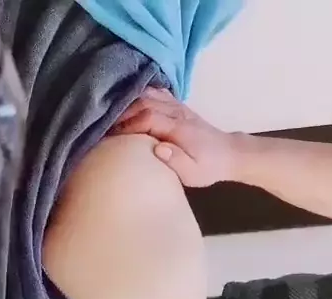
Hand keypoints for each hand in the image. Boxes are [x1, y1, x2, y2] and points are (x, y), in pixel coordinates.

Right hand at [112, 87, 239, 187]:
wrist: (228, 153)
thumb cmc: (208, 168)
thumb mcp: (194, 173)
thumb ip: (176, 161)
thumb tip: (157, 148)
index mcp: (178, 128)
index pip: (147, 118)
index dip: (126, 124)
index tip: (109, 135)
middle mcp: (177, 112)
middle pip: (144, 102)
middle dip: (122, 112)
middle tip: (103, 125)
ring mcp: (177, 106)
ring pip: (148, 95)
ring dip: (128, 103)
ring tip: (111, 115)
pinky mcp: (177, 106)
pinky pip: (156, 93)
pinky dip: (139, 96)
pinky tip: (128, 104)